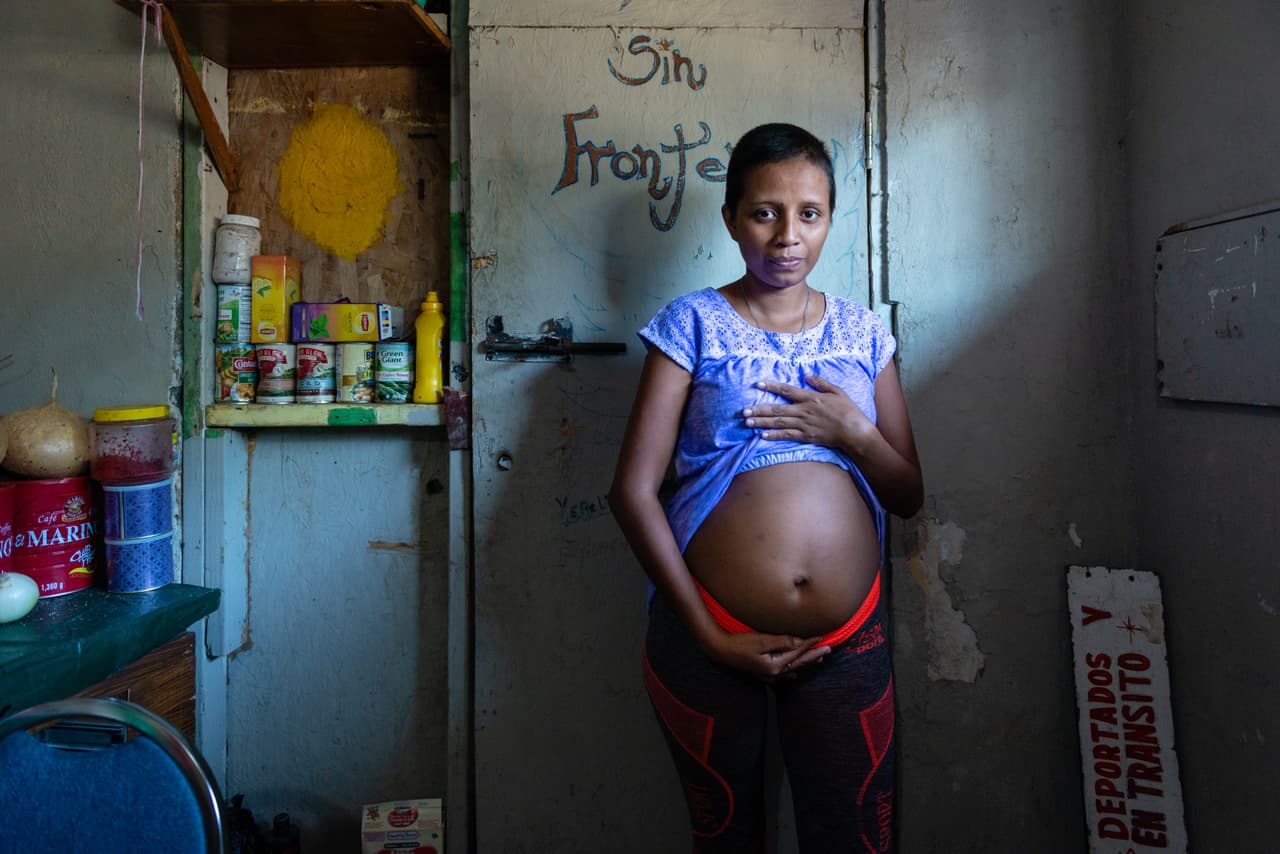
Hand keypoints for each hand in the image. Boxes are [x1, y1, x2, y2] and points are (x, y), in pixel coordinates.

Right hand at [703, 630, 830, 679]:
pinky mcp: (762, 674)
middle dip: (814, 656)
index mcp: (775, 666)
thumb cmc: (738, 643)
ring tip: (818, 659)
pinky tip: (796, 672)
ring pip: (793, 669)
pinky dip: (792, 670)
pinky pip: (783, 674)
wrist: (719, 650)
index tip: (822, 637)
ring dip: (806, 663)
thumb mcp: (762, 639)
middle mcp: (774, 674)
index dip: (811, 644)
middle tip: (828, 650)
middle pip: (799, 663)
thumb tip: (801, 642)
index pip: (798, 652)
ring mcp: (768, 676)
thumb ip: (783, 641)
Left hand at [742, 375, 873, 451]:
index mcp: (811, 398)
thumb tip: (807, 375)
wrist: (855, 431)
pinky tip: (762, 435)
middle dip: (759, 409)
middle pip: (777, 409)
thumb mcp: (837, 391)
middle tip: (744, 410)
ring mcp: (804, 425)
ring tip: (747, 422)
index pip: (787, 391)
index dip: (771, 387)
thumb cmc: (848, 410)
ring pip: (779, 423)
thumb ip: (821, 383)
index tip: (758, 384)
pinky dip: (774, 435)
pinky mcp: (806, 437)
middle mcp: (805, 411)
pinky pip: (787, 435)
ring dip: (762, 422)